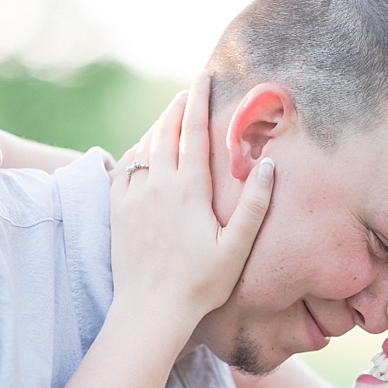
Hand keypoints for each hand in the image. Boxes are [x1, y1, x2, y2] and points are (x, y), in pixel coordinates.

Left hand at [107, 75, 270, 354]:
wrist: (150, 310)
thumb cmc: (200, 284)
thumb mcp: (236, 247)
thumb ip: (254, 204)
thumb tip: (270, 164)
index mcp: (188, 190)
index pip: (194, 132)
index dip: (199, 100)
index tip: (202, 77)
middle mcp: (157, 186)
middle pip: (165, 132)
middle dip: (177, 107)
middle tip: (187, 90)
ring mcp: (133, 197)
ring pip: (143, 148)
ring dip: (156, 128)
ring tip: (169, 116)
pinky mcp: (117, 212)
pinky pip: (123, 169)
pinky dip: (135, 152)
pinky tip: (141, 152)